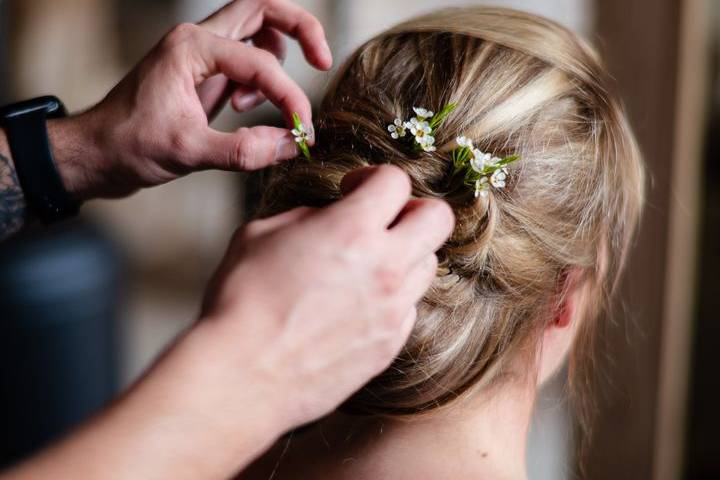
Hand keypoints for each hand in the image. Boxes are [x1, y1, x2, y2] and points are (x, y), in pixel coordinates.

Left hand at [51, 0, 331, 199]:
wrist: (96, 154)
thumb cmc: (129, 146)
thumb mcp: (188, 153)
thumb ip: (243, 151)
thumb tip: (290, 145)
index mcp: (191, 47)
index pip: (261, 63)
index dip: (290, 98)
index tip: (302, 132)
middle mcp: (197, 39)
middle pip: (263, 7)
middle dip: (300, 29)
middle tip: (322, 60)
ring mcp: (200, 53)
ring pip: (257, 28)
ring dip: (275, 61)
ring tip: (253, 103)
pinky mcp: (203, 72)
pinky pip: (246, 57)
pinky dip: (259, 76)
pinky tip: (241, 108)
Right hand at [196, 166, 454, 428]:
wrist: (243, 375)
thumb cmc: (241, 302)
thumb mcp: (260, 234)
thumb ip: (306, 217)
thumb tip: (327, 218)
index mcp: (351, 230)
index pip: (397, 181)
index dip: (374, 178)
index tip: (354, 189)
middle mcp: (385, 267)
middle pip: (438, 219)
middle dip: (413, 210)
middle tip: (382, 220)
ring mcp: (393, 309)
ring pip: (428, 265)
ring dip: (405, 255)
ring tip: (368, 265)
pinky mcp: (390, 345)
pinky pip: (409, 307)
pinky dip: (392, 297)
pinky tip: (358, 304)